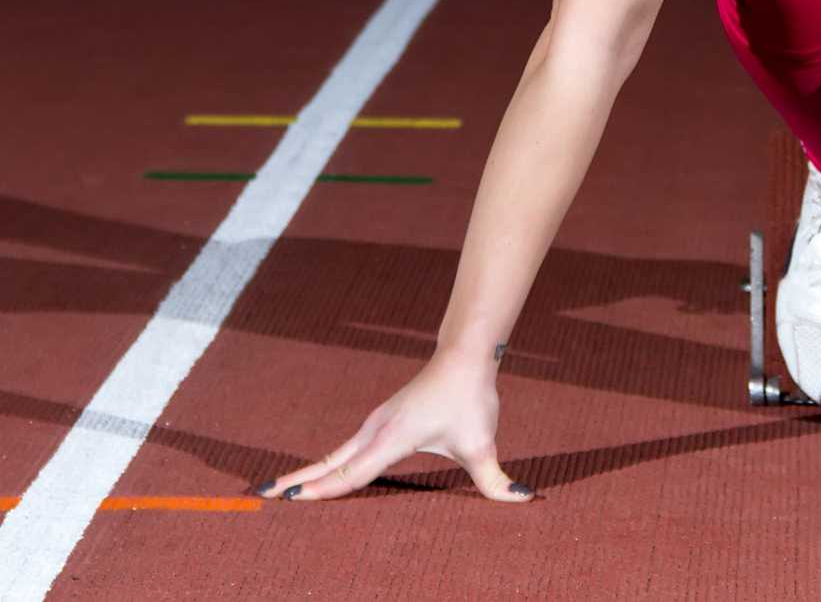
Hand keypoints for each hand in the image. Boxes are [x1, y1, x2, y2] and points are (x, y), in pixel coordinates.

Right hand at [253, 350, 535, 503]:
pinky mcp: (381, 421)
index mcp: (392, 438)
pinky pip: (347, 449)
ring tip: (279, 493)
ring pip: (335, 454)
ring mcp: (376, 423)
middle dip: (298, 481)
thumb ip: (496, 480)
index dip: (322, 490)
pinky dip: (327, 464)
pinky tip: (318, 475)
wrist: (465, 354)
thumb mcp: (482, 443)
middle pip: (330, 463)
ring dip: (309, 473)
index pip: (352, 473)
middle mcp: (376, 430)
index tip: (289, 501)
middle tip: (261, 498)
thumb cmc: (470, 396)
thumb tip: (524, 501)